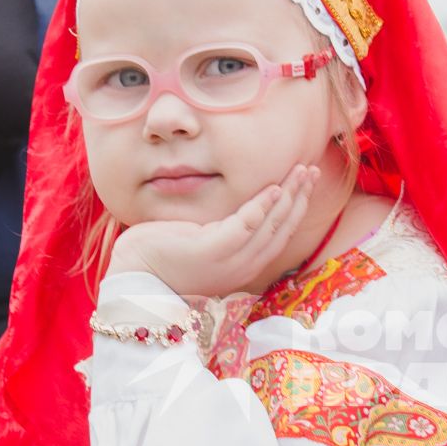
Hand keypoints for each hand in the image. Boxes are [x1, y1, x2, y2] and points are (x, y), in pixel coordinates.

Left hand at [106, 165, 316, 297]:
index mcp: (244, 266)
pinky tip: (274, 187)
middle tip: (312, 170)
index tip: (306, 183)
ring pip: (271, 225)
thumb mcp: (205, 242)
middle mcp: (243, 268)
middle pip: (283, 229)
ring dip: (290, 196)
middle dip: (301, 197)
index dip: (297, 208)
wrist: (134, 275)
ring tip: (301, 171)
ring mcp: (229, 262)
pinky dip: (263, 205)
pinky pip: (246, 225)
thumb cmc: (164, 256)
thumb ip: (227, 229)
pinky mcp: (212, 251)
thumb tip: (241, 206)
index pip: (281, 235)